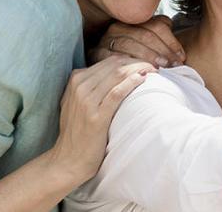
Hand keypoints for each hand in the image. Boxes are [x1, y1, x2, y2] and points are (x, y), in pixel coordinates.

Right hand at [47, 55, 155, 185]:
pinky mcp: (96, 116)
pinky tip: (143, 80)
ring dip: (139, 69)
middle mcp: (79, 86)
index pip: (109, 61)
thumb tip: (118, 72)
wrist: (67, 160)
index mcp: (75, 79)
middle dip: (137, 62)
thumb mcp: (77, 102)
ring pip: (118, 74)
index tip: (145, 65)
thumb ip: (91, 85)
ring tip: (154, 71)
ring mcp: (86, 100)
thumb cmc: (77, 132)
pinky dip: (132, 83)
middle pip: (115, 65)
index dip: (130, 60)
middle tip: (154, 66)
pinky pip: (117, 93)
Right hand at [89, 15, 185, 67]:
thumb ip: (161, 39)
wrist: (102, 79)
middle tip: (174, 65)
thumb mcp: (148, 47)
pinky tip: (141, 72)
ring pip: (131, 44)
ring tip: (161, 69)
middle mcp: (118, 27)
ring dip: (148, 57)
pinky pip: (115, 57)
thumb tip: (177, 46)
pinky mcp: (96, 53)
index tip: (181, 57)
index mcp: (133, 20)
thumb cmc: (132, 62)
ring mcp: (106, 39)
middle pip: (145, 34)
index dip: (171, 41)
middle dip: (162, 51)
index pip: (156, 25)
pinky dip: (130, 64)